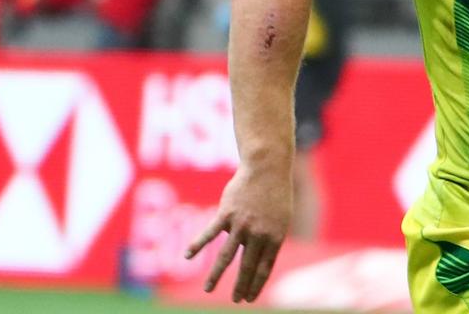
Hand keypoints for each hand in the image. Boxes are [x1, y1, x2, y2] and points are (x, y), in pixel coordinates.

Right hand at [185, 165, 291, 302]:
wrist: (267, 168)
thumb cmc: (275, 193)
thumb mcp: (282, 218)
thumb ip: (270, 239)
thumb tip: (260, 258)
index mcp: (275, 237)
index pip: (264, 267)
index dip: (256, 284)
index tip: (249, 299)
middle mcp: (258, 234)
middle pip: (247, 266)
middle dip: (240, 286)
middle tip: (235, 300)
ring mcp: (241, 225)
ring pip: (226, 256)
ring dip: (216, 275)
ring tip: (208, 290)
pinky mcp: (226, 214)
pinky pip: (209, 233)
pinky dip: (197, 244)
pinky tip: (187, 256)